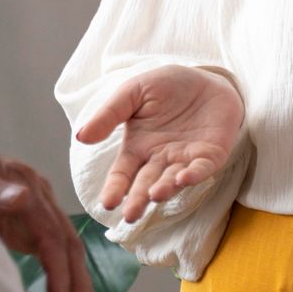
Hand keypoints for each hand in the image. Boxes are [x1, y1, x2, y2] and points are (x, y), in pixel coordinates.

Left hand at [0, 129, 95, 291]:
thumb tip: (21, 197)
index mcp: (25, 181)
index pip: (52, 233)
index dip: (59, 271)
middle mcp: (39, 194)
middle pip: (69, 244)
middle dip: (78, 287)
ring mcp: (37, 208)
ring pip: (68, 251)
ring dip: (78, 288)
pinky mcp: (30, 222)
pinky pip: (56, 253)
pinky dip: (66, 280)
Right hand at [74, 64, 243, 223]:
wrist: (205, 76)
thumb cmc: (166, 86)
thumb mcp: (132, 93)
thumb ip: (109, 114)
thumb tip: (81, 137)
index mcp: (138, 147)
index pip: (122, 173)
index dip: (115, 188)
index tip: (107, 203)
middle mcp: (160, 159)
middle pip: (145, 184)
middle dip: (138, 200)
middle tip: (130, 216)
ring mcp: (185, 159)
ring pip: (172, 180)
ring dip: (164, 189)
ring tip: (154, 195)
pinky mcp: (211, 155)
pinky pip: (202, 168)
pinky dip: (194, 175)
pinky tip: (183, 178)